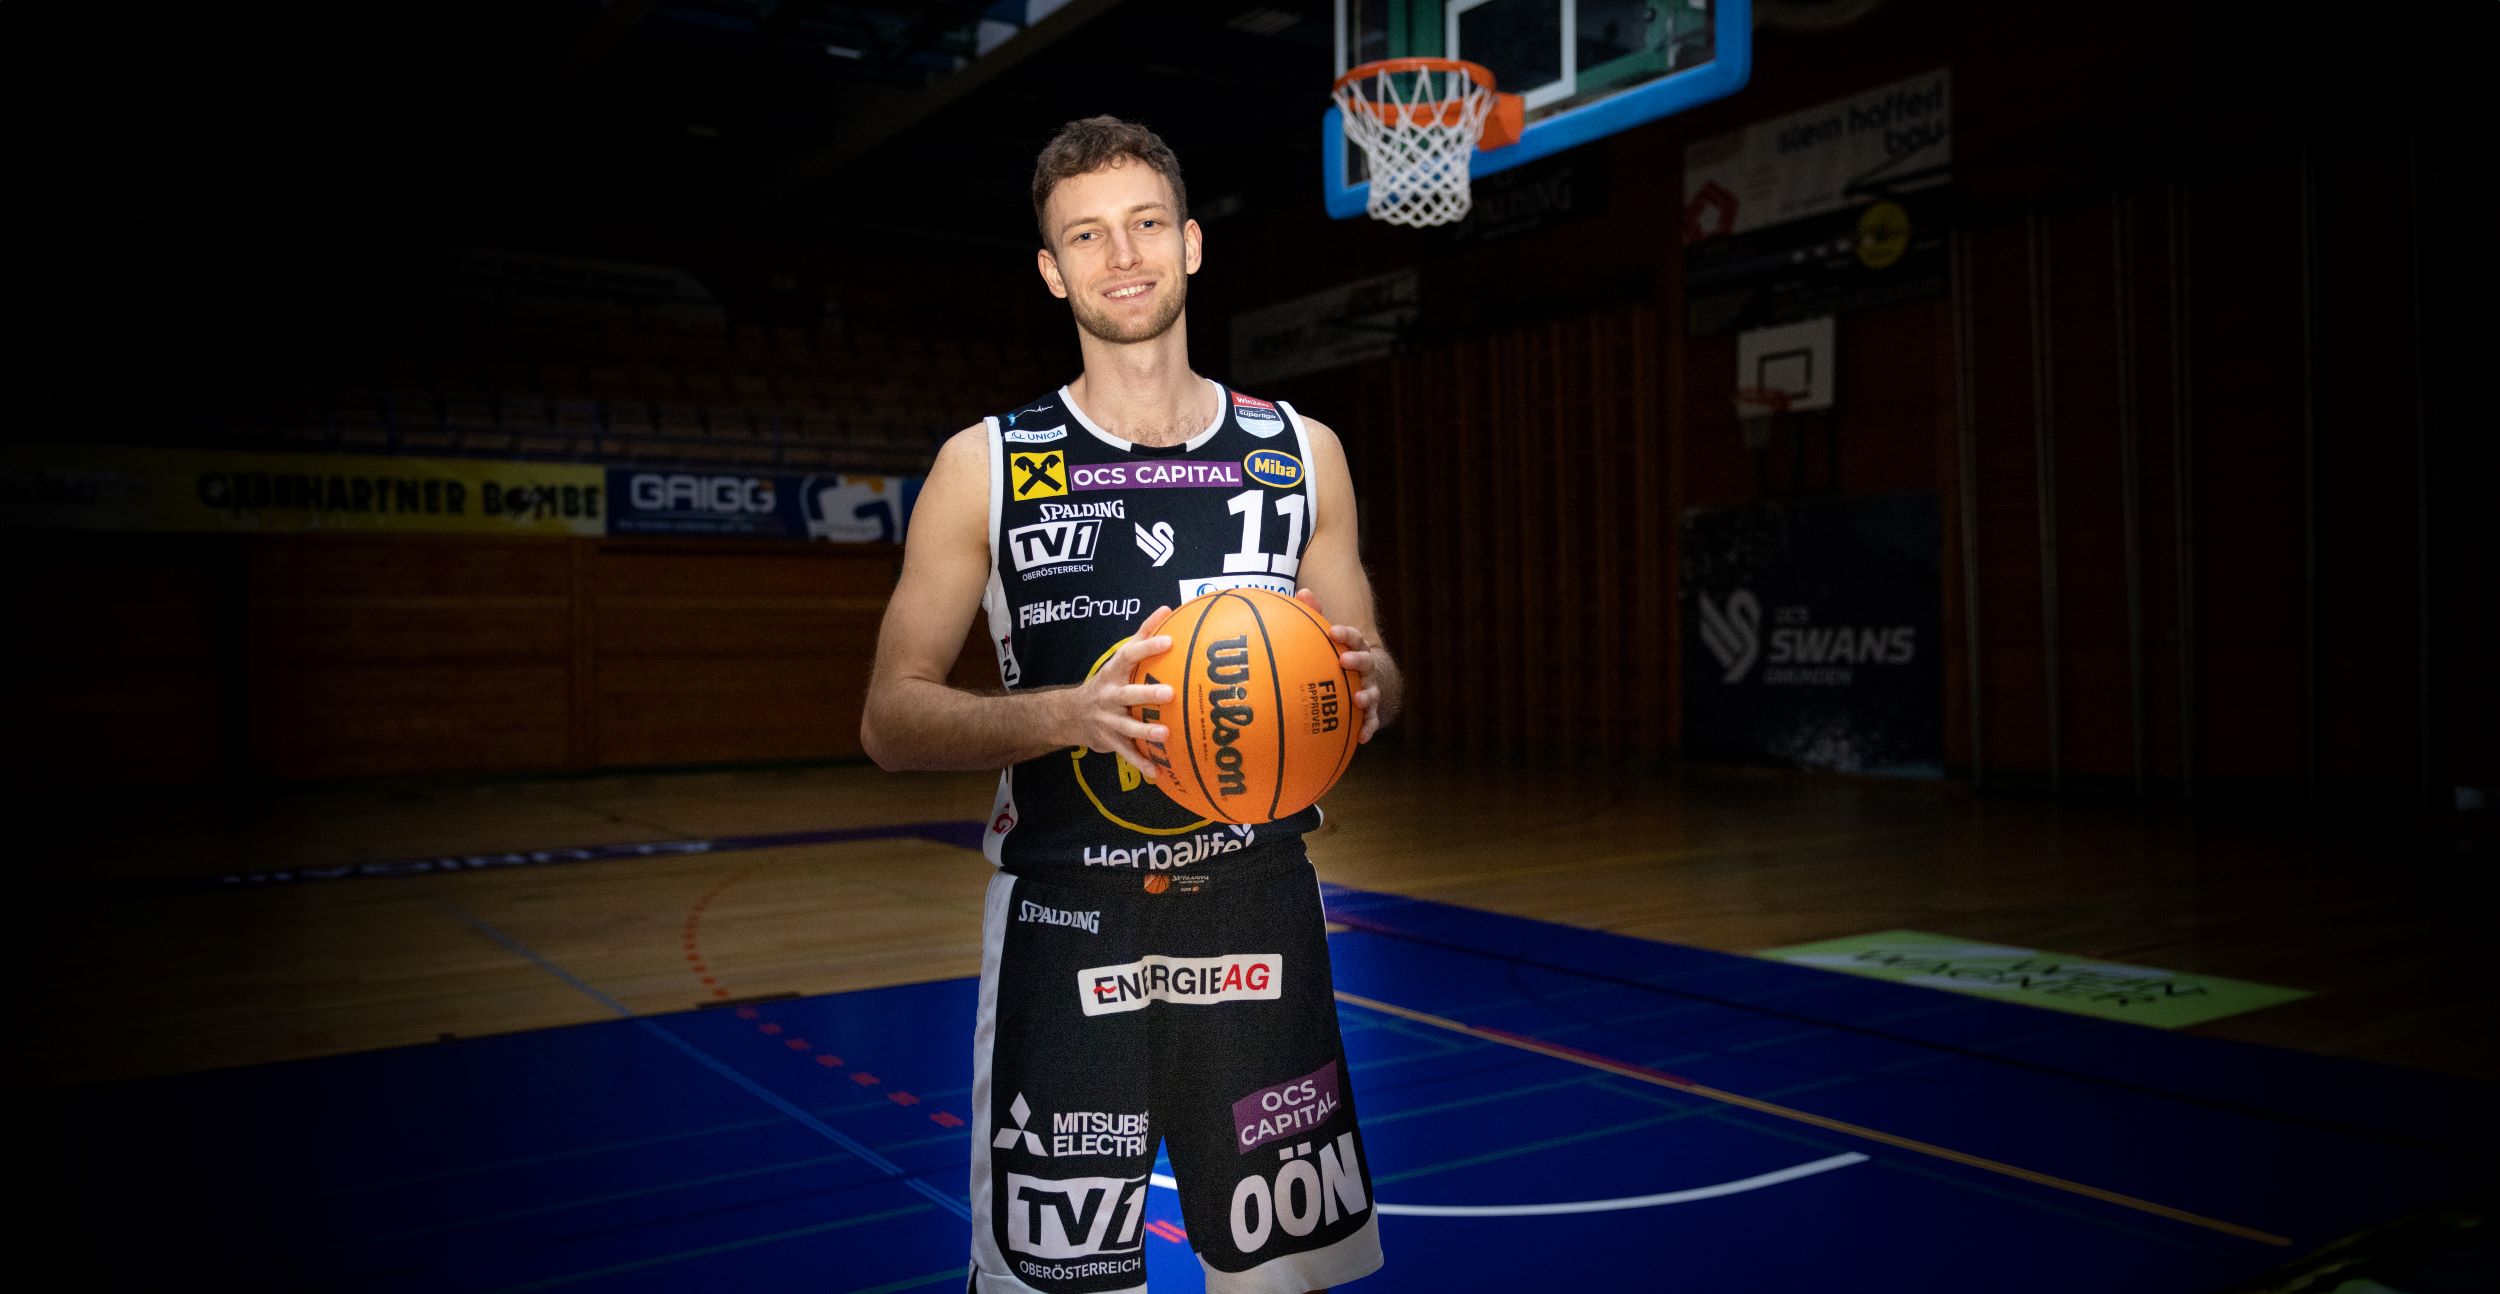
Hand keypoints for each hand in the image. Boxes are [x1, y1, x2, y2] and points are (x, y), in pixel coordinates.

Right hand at [1068, 605, 1175, 779]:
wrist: (1070, 715)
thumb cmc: (1107, 682)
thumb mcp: (1119, 660)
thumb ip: (1142, 635)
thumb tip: (1168, 608)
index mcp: (1113, 673)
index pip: (1129, 656)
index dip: (1148, 647)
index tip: (1169, 641)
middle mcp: (1109, 696)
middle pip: (1128, 694)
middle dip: (1147, 694)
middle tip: (1169, 693)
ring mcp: (1108, 720)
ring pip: (1127, 727)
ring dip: (1145, 732)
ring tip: (1165, 735)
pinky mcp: (1110, 742)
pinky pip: (1127, 754)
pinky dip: (1141, 764)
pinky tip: (1157, 773)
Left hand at [1296, 588, 1383, 743]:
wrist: (1364, 683)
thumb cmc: (1338, 658)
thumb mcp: (1328, 639)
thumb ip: (1315, 616)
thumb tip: (1302, 591)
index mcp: (1355, 651)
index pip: (1354, 639)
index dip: (1346, 634)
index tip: (1334, 631)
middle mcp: (1366, 670)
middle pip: (1367, 663)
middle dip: (1357, 660)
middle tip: (1344, 660)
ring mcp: (1371, 691)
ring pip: (1372, 693)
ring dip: (1367, 696)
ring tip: (1358, 700)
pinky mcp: (1370, 714)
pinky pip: (1371, 722)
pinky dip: (1369, 729)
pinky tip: (1361, 738)